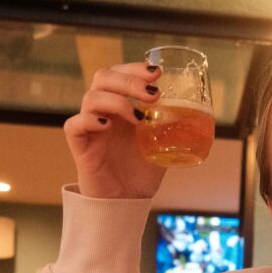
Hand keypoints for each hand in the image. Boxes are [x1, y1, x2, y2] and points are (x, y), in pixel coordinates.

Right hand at [64, 62, 164, 199]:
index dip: (135, 68)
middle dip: (129, 80)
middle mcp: (104, 112)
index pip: (120, 74)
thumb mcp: (163, 148)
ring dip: (116, 101)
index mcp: (121, 107)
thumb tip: (196, 116)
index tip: (158, 73)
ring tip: (138, 118)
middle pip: (103, 77)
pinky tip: (107, 126)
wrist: (126, 203)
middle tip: (153, 95)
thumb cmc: (141, 174)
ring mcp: (90, 128)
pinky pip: (74, 125)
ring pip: (91, 97)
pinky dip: (89, 120)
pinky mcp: (80, 147)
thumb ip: (172, 130)